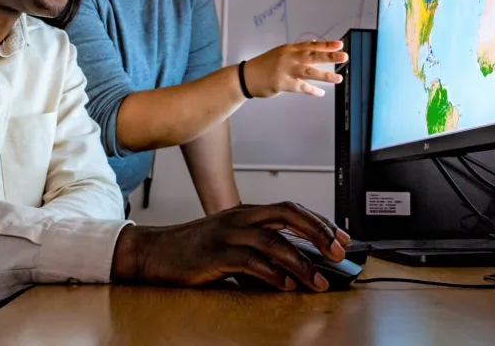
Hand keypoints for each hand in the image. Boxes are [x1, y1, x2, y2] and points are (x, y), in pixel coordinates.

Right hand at [110, 202, 351, 291]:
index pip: (290, 209)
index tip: (341, 238)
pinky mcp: (215, 255)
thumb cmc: (194, 250)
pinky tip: (285, 285)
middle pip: (287, 215)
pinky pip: (250, 262)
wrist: (153, 252)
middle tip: (337, 252)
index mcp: (245, 213)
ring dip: (300, 262)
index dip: (319, 221)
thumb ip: (258, 246)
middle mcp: (239, 218)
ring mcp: (226, 235)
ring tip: (317, 281)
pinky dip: (272, 274)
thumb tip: (297, 265)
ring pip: (273, 241)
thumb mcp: (229, 240)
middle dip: (317, 232)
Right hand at [243, 40, 347, 97]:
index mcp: (288, 49)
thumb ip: (297, 51)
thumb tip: (314, 45)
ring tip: (338, 78)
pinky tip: (320, 93)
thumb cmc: (263, 66)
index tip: (340, 44)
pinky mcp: (282, 83)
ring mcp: (285, 70)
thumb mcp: (280, 53)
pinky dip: (312, 90)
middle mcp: (288, 57)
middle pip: (312, 55)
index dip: (326, 44)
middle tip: (344, 56)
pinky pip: (301, 87)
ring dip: (325, 75)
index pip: (310, 45)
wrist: (246, 77)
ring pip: (309, 71)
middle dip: (329, 56)